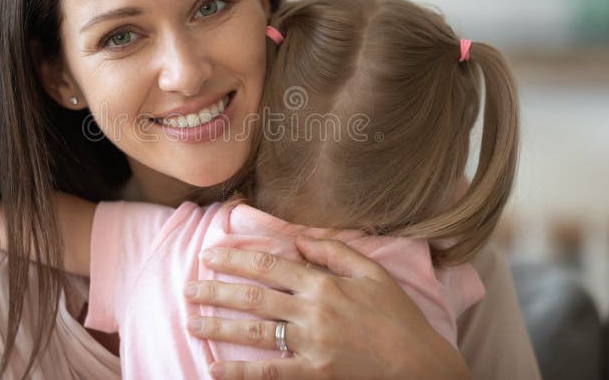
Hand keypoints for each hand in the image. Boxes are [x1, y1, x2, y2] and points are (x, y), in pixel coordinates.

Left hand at [183, 236, 468, 379]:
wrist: (420, 366)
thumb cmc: (398, 317)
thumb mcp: (373, 273)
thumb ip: (334, 252)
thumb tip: (298, 241)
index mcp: (323, 284)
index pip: (268, 266)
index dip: (235, 259)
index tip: (209, 255)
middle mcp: (312, 311)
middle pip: (253, 296)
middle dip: (216, 290)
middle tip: (188, 288)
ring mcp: (311, 345)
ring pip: (254, 332)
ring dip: (218, 327)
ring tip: (191, 322)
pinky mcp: (314, 375)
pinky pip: (269, 374)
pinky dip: (240, 373)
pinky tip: (214, 370)